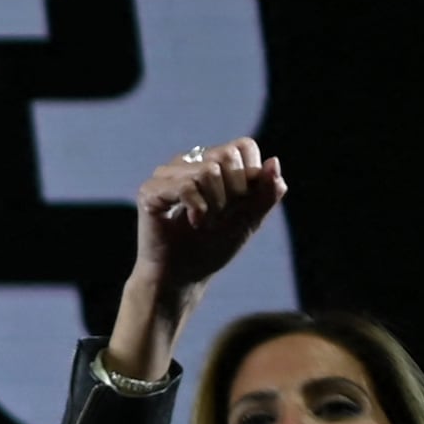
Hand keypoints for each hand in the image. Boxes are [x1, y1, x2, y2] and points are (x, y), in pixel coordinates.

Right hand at [109, 138, 285, 382]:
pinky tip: (194, 222)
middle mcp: (187, 162)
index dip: (252, 175)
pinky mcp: (149, 191)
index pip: (243, 146)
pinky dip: (199, 208)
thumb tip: (274, 162)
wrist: (184, 277)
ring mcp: (165, 175)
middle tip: (222, 214)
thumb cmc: (213, 246)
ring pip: (208, 171)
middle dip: (235, 191)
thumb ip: (267, 192)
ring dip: (217, 204)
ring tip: (206, 221)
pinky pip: (186, 186)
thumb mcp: (250, 219)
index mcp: (211, 162)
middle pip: (226, 155)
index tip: (241, 202)